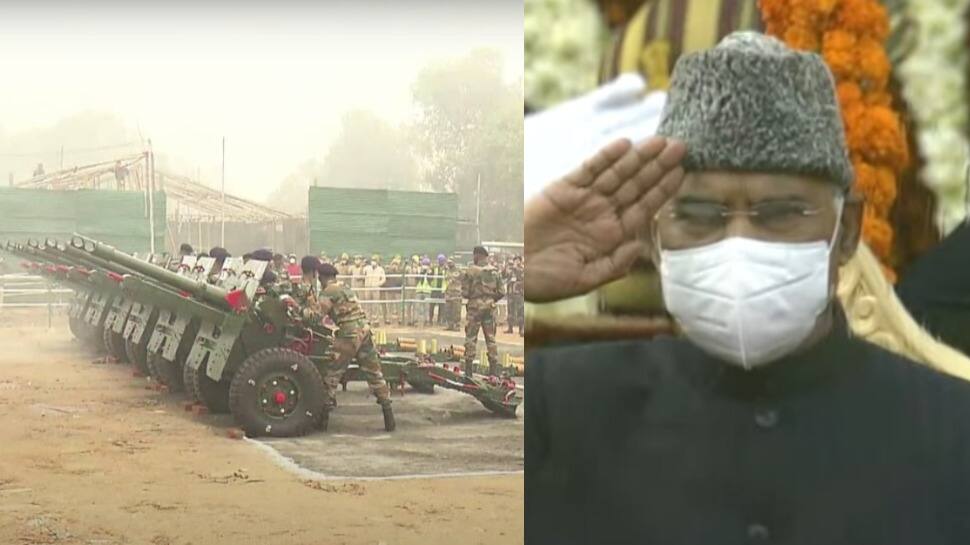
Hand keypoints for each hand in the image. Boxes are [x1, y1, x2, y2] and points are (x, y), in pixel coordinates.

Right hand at [524, 136, 685, 302]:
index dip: (662, 190)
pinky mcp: (563, 189)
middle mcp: (600, 215)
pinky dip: (605, 157)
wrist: (508, 270)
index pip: (643, 209)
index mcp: (610, 236)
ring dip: (638, 158)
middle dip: (657, 167)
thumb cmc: (545, 282)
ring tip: (660, 142)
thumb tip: (640, 247)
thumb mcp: (585, 281)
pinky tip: (624, 145)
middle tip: (680, 147)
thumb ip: (614, 265)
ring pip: (616, 174)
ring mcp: (583, 200)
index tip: (681, 173)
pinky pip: (588, 169)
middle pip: (635, 186)